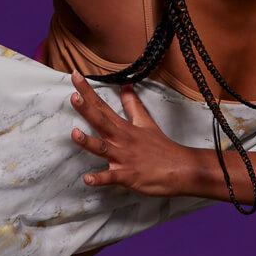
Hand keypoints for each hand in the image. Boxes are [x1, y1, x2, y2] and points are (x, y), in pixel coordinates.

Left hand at [67, 74, 194, 196]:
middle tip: (74, 96)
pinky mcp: (128, 175)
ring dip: (89, 142)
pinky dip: (100, 179)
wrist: (181, 168)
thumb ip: (132, 105)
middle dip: (87, 110)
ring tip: (74, 133)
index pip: (102, 106)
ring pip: (103, 148)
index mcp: (124, 127)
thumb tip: (125, 86)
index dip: (88, 92)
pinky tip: (88, 179)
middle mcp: (121, 140)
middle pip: (101, 122)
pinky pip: (112, 178)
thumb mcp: (146, 122)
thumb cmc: (161, 146)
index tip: (75, 76)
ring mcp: (124, 158)